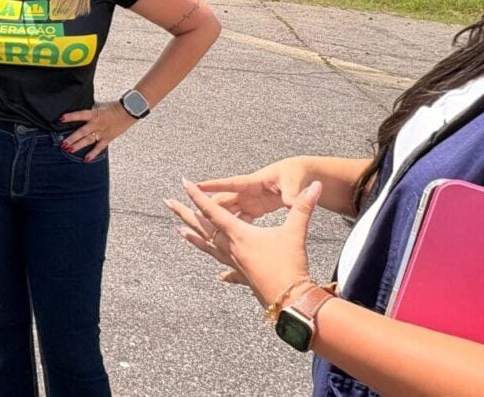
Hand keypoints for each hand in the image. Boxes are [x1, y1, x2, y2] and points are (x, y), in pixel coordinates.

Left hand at [60, 103, 134, 161]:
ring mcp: (102, 132)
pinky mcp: (108, 138)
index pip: (80, 115)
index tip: (61, 119)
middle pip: (82, 132)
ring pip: (88, 140)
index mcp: (95, 114)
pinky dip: (93, 154)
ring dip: (78, 145)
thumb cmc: (114, 106)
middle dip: (72, 138)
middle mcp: (97, 124)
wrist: (129, 111)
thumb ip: (91, 109)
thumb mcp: (100, 105)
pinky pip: (99, 147)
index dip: (71, 116)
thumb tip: (81, 108)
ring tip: (69, 150)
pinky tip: (86, 159)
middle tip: (63, 143)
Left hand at [166, 179, 321, 307]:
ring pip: (207, 247)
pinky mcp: (243, 277)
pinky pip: (228, 270)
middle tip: (167, 202)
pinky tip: (219, 276)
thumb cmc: (289, 265)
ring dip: (192, 237)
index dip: (197, 196)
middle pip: (202, 227)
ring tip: (179, 230)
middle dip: (184, 213)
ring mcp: (234, 264)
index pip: (213, 210)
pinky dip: (222, 269)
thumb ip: (303, 207)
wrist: (291, 299)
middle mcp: (230, 248)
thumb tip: (316, 187)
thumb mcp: (296, 232)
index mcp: (239, 234)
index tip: (183, 183)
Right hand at [198, 157, 313, 221]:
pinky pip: (238, 218)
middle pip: (223, 200)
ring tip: (200, 230)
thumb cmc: (296, 174)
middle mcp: (247, 191)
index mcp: (254, 182)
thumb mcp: (294, 184)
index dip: (214, 186)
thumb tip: (291, 203)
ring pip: (227, 210)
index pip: (231, 184)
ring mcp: (249, 200)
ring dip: (215, 219)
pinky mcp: (254, 208)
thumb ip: (292, 196)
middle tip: (190, 215)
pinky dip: (231, 226)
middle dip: (206, 206)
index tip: (196, 186)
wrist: (302, 175)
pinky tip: (224, 238)